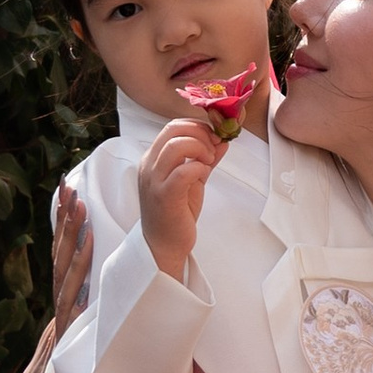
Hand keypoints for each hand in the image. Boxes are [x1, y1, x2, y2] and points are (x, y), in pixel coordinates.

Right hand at [2, 186, 91, 372]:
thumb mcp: (79, 351)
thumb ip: (85, 330)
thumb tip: (99, 312)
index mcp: (65, 309)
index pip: (65, 261)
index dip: (68, 232)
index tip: (73, 200)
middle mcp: (60, 309)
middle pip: (61, 257)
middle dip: (65, 222)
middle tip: (70, 187)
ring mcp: (61, 320)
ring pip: (64, 271)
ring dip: (71, 237)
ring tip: (79, 206)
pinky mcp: (66, 334)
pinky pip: (72, 297)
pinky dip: (78, 271)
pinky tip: (85, 248)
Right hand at [139, 117, 224, 283]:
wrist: (164, 245)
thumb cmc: (176, 213)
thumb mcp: (192, 180)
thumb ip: (205, 160)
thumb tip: (222, 141)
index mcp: (153, 158)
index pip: (173, 126)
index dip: (198, 127)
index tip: (214, 138)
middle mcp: (149, 165)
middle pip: (173, 129)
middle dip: (201, 133)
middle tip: (214, 148)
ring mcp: (154, 179)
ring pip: (176, 145)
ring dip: (200, 148)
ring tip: (209, 163)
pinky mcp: (164, 195)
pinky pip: (184, 170)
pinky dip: (199, 167)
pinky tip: (203, 175)